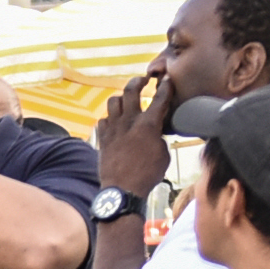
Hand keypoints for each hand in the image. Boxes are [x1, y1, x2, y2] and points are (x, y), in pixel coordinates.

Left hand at [91, 66, 171, 194]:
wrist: (122, 189)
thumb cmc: (148, 174)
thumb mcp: (163, 154)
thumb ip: (160, 137)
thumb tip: (156, 132)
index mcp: (149, 124)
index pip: (160, 97)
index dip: (165, 86)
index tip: (167, 79)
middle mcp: (129, 120)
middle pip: (131, 89)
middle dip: (138, 81)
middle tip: (143, 80)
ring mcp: (113, 127)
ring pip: (113, 101)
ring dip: (121, 98)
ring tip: (126, 102)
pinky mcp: (102, 137)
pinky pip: (103, 119)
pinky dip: (109, 119)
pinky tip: (114, 123)